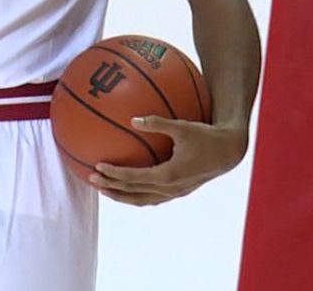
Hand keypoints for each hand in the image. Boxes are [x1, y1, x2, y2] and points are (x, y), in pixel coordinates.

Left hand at [89, 115, 247, 205]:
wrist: (229, 152)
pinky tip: (126, 185)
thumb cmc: (206, 136)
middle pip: (134, 193)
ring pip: (143, 200)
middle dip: (111, 188)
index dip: (114, 174)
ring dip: (122, 195)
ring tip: (104, 188)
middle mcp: (170, 188)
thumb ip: (157, 123)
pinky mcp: (178, 191)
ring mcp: (175, 193)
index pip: (134, 178)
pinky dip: (136, 194)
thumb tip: (133, 119)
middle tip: (91, 179)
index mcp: (169, 175)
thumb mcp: (182, 127)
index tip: (97, 167)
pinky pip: (152, 196)